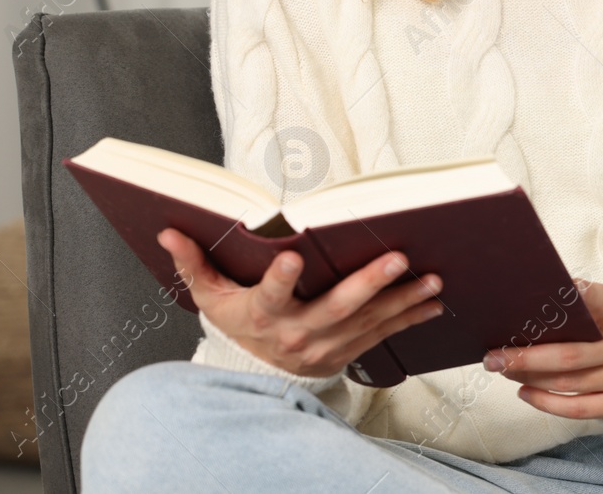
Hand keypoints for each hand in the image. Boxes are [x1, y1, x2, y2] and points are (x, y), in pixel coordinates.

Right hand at [156, 228, 445, 379]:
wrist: (256, 372)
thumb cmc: (236, 323)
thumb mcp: (209, 297)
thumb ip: (193, 263)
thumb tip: (169, 231)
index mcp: (263, 314)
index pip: (270, 296)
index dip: (281, 278)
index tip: (293, 255)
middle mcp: (298, 333)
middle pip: (336, 308)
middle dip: (369, 283)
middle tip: (398, 258)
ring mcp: (326, 346)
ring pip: (368, 322)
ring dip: (403, 300)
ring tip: (432, 279)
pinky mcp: (347, 351)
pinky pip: (382, 335)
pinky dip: (409, 318)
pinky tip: (433, 302)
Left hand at [482, 279, 602, 420]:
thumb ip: (576, 307)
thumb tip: (525, 303)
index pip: (601, 301)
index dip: (583, 296)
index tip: (561, 289)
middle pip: (568, 354)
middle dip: (525, 357)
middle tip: (492, 357)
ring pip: (566, 382)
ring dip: (528, 377)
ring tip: (502, 370)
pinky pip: (576, 408)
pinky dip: (545, 402)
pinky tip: (524, 392)